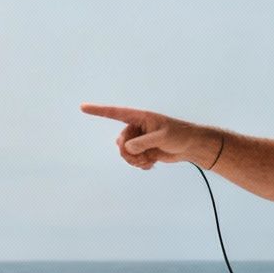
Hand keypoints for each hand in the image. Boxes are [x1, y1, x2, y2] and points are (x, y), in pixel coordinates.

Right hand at [80, 104, 222, 169]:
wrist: (190, 146)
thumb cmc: (179, 135)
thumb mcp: (162, 137)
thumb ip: (143, 142)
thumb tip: (127, 148)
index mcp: (140, 117)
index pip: (115, 113)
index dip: (99, 111)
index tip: (83, 107)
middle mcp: (137, 128)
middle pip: (120, 141)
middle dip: (129, 153)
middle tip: (142, 157)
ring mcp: (139, 140)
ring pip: (125, 153)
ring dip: (135, 160)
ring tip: (149, 161)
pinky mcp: (143, 151)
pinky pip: (133, 160)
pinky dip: (140, 164)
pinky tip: (151, 165)